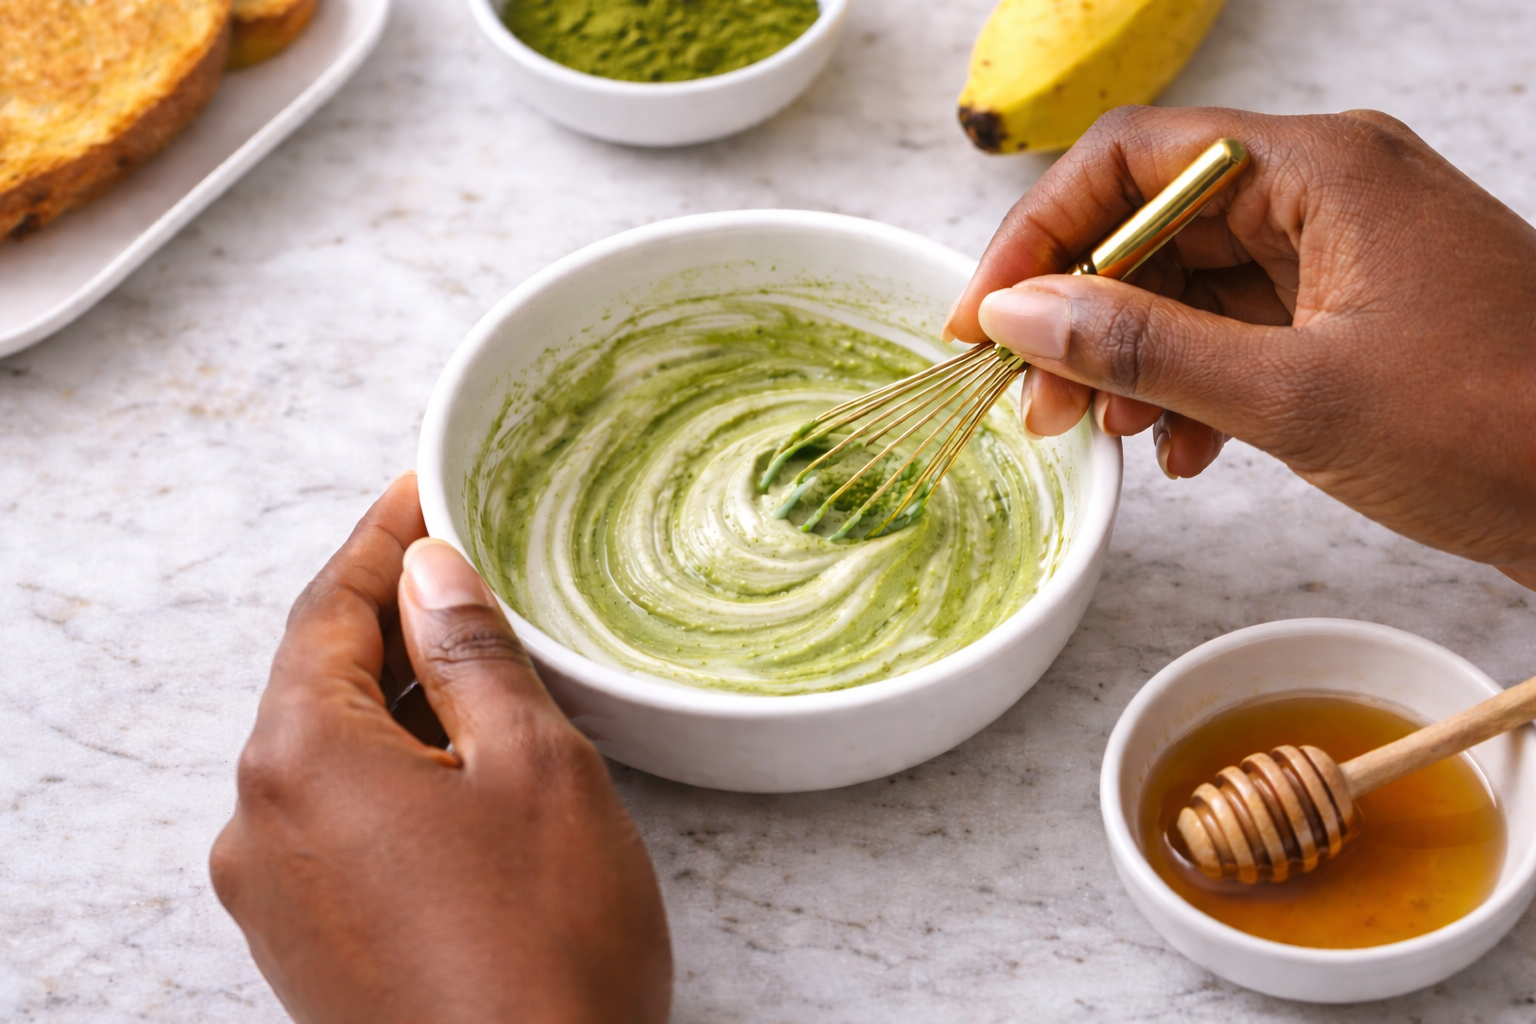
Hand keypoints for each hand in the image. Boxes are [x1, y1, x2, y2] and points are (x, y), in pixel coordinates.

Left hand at [210, 474, 671, 1023]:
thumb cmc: (544, 947)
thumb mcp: (532, 766)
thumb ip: (471, 656)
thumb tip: (431, 575)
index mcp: (299, 761)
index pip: (326, 608)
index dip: (383, 539)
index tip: (424, 490)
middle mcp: (258, 824)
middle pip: (315, 677)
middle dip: (389, 615)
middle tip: (465, 561)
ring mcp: (273, 893)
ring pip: (327, 751)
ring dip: (392, 694)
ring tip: (475, 656)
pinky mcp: (305, 943)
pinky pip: (335, 817)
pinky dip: (388, 767)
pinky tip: (454, 761)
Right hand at [944, 106, 1535, 581]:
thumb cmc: (1499, 432)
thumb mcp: (1295, 396)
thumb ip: (1145, 347)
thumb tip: (1021, 314)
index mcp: (1321, 169)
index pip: (1132, 158)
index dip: (1039, 234)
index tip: (986, 320)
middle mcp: (1328, 189)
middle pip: (1153, 221)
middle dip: (1083, 315)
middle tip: (1040, 403)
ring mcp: (1344, 251)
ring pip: (1189, 282)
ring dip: (1134, 360)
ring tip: (1111, 435)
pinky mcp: (1354, 311)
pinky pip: (1238, 328)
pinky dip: (1193, 385)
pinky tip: (1187, 450)